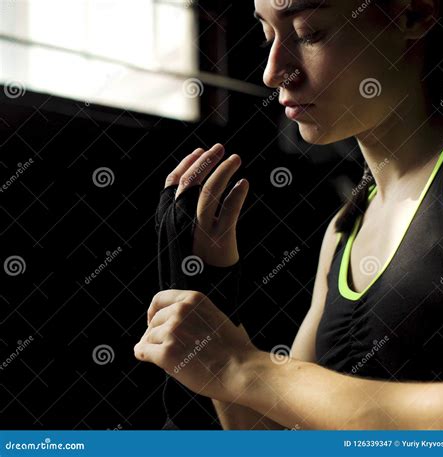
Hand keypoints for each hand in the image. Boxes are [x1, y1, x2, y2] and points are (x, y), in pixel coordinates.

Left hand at [134, 289, 255, 400]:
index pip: (160, 299)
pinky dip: (144, 356)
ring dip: (154, 347)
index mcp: (194, 299)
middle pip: (154, 321)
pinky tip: (150, 359)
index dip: (154, 311)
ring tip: (169, 357)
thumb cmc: (232, 349)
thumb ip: (193, 314)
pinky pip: (142, 351)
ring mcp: (173, 331)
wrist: (240, 370)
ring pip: (148, 337)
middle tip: (163, 345)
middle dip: (155, 333)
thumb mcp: (214, 316)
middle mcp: (181, 311)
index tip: (154, 321)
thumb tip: (170, 321)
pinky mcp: (166, 352)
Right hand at [164, 143, 248, 266]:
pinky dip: (237, 195)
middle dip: (205, 162)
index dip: (186, 165)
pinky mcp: (220, 242)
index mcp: (169, 222)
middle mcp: (181, 225)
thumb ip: (187, 215)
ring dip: (223, 172)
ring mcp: (200, 233)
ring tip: (236, 159)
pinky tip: (244, 184)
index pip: (173, 185)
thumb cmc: (196, 262)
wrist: (203, 293)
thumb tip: (201, 186)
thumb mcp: (185, 236)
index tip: (199, 151)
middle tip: (220, 148)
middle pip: (190, 185)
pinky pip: (229, 212)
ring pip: (209, 194)